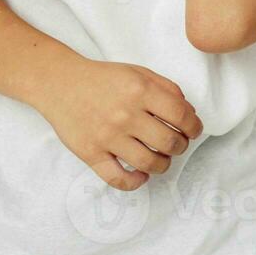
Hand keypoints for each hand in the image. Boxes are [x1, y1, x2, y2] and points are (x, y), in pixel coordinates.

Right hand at [35, 57, 203, 191]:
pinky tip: (141, 174)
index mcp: (141, 91)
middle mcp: (126, 114)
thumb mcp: (139, 72)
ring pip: (149, 163)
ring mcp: (108, 136)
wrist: (61, 84)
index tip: (194, 131)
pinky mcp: (91, 153)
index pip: (181, 115)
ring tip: (162, 159)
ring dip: (163, 164)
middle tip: (178, 144)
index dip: (194, 126)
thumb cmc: (103, 79)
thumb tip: (189, 113)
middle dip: (181, 146)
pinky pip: (117, 179)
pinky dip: (135, 182)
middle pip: (169, 142)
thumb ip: (167, 88)